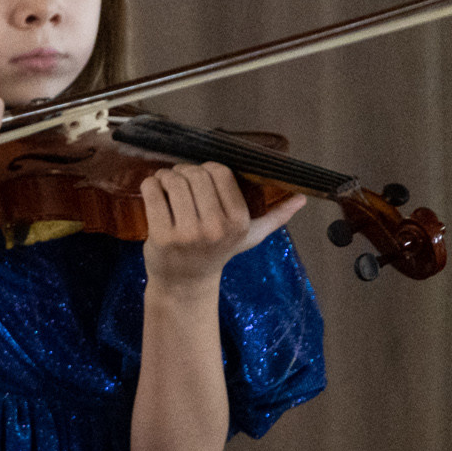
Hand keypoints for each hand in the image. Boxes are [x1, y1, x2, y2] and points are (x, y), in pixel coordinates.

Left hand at [141, 162, 304, 289]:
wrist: (185, 283)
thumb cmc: (217, 253)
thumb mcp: (249, 236)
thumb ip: (276, 216)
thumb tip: (301, 198)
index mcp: (239, 222)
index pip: (220, 172)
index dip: (206, 168)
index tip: (199, 177)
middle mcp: (216, 227)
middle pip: (195, 174)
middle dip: (184, 171)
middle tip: (178, 179)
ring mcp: (188, 233)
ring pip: (173, 181)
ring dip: (165, 176)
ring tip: (165, 184)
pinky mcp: (162, 236)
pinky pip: (152, 192)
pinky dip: (150, 184)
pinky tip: (153, 190)